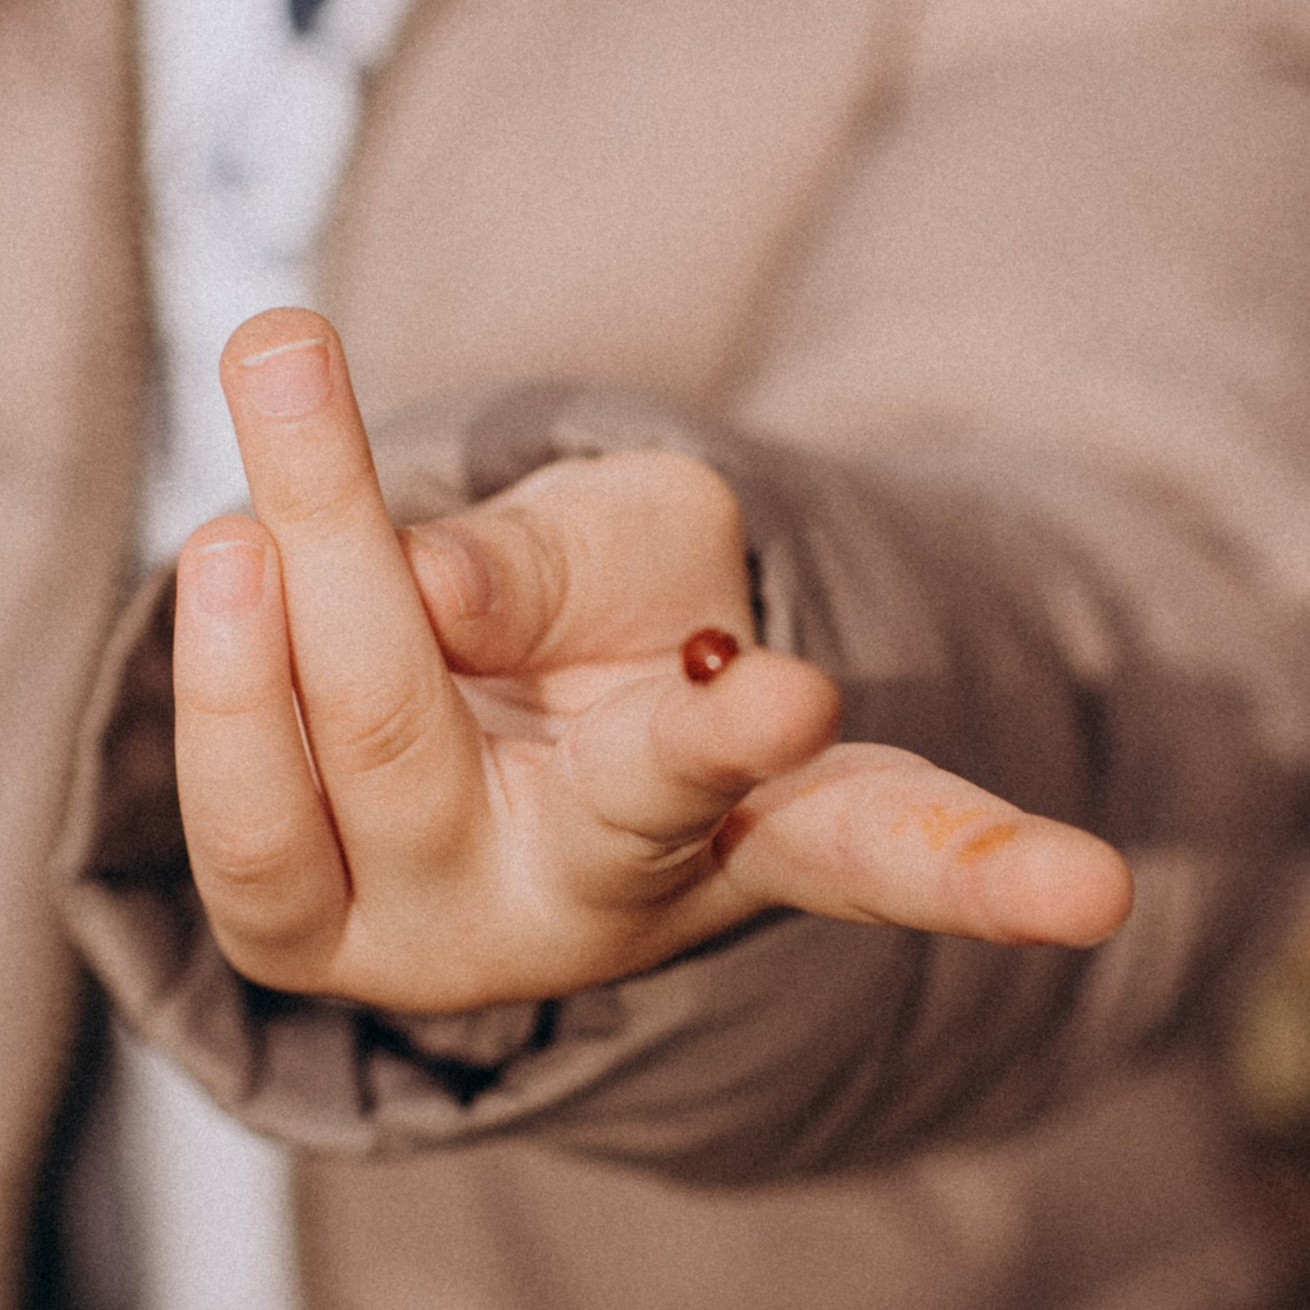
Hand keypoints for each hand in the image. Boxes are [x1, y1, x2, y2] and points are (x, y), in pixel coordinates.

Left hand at [170, 309, 1132, 1014]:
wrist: (455, 741)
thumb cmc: (607, 622)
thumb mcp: (638, 545)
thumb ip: (550, 558)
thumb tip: (423, 593)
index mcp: (765, 826)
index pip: (883, 843)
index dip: (977, 864)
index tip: (1084, 890)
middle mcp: (620, 905)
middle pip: (616, 784)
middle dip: (535, 603)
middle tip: (508, 435)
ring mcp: (457, 940)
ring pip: (387, 767)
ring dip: (324, 576)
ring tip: (284, 369)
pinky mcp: (304, 938)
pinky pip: (247, 835)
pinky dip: (225, 684)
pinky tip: (230, 545)